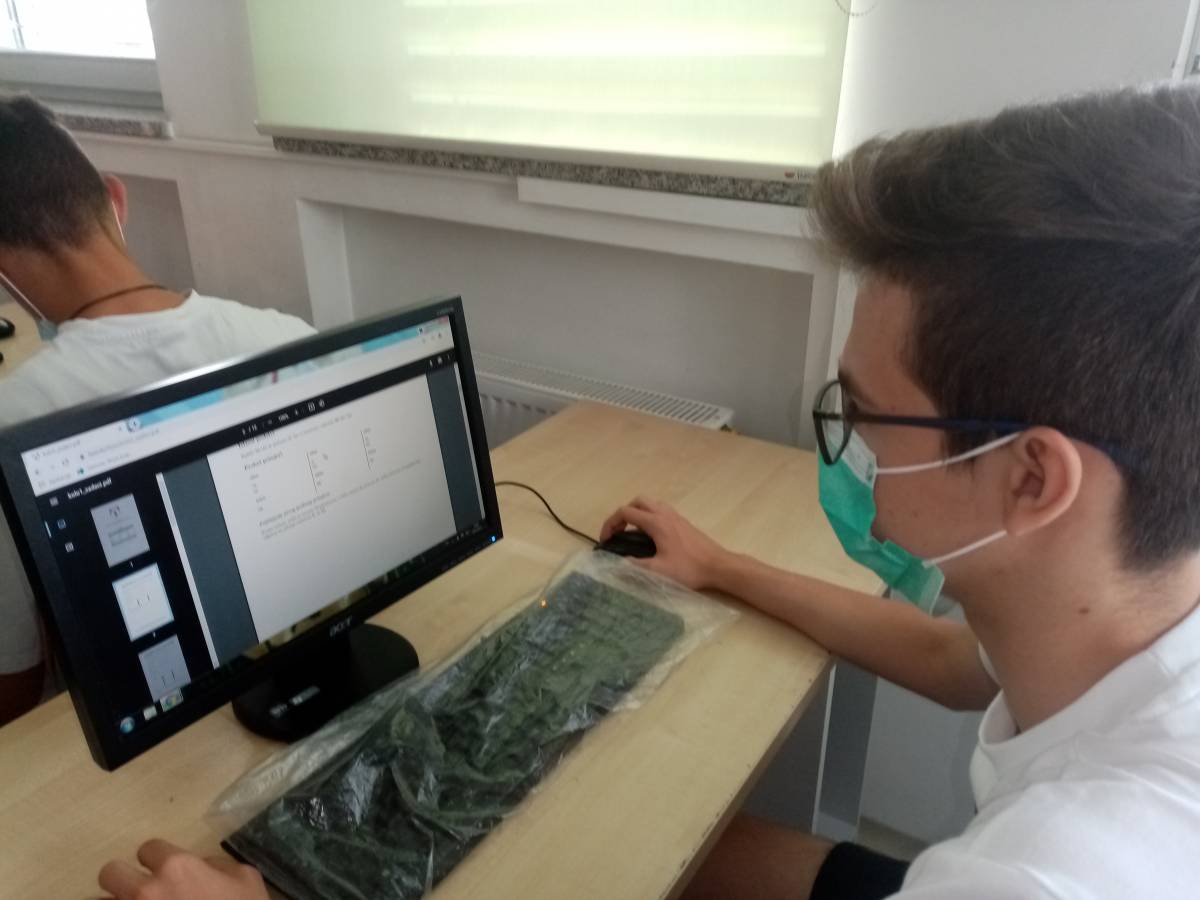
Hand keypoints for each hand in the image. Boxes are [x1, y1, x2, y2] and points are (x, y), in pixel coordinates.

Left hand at [99, 839, 267, 899]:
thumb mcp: (246, 879)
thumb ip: (216, 864)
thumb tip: (199, 865)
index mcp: (177, 867)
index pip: (149, 848)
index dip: (158, 859)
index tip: (167, 872)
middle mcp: (146, 890)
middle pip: (111, 873)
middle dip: (124, 880)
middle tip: (143, 892)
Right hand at [599, 496, 730, 589]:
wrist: (718, 565)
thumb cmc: (689, 568)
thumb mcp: (658, 571)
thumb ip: (635, 566)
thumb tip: (618, 563)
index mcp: (656, 522)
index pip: (625, 513)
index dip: (610, 524)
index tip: (606, 540)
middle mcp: (664, 514)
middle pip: (637, 502)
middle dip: (622, 514)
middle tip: (618, 532)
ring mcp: (675, 516)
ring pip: (650, 503)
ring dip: (636, 513)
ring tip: (631, 533)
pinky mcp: (683, 522)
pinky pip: (660, 510)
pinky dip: (649, 516)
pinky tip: (651, 535)